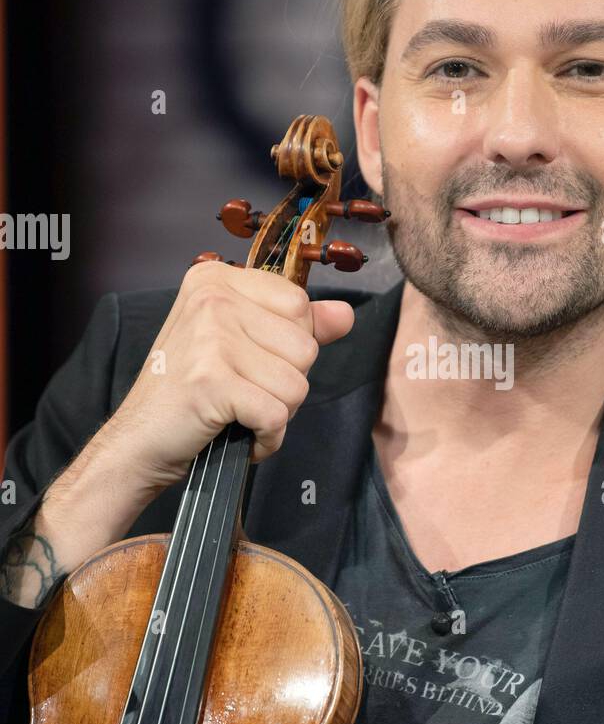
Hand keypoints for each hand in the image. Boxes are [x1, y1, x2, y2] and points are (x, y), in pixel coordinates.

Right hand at [100, 260, 354, 490]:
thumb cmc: (188, 394)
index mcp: (217, 280)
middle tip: (242, 392)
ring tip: (238, 413)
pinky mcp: (212, 381)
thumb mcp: (239, 345)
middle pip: (304, 346)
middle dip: (286, 383)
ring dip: (277, 413)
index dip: (291, 346)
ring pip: (297, 384)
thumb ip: (295, 326)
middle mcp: (213, 299)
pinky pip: (277, 415)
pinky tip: (240, 434)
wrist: (138, 443)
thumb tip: (346, 314)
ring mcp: (211, 338)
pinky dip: (267, 438)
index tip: (252, 362)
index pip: (299, 305)